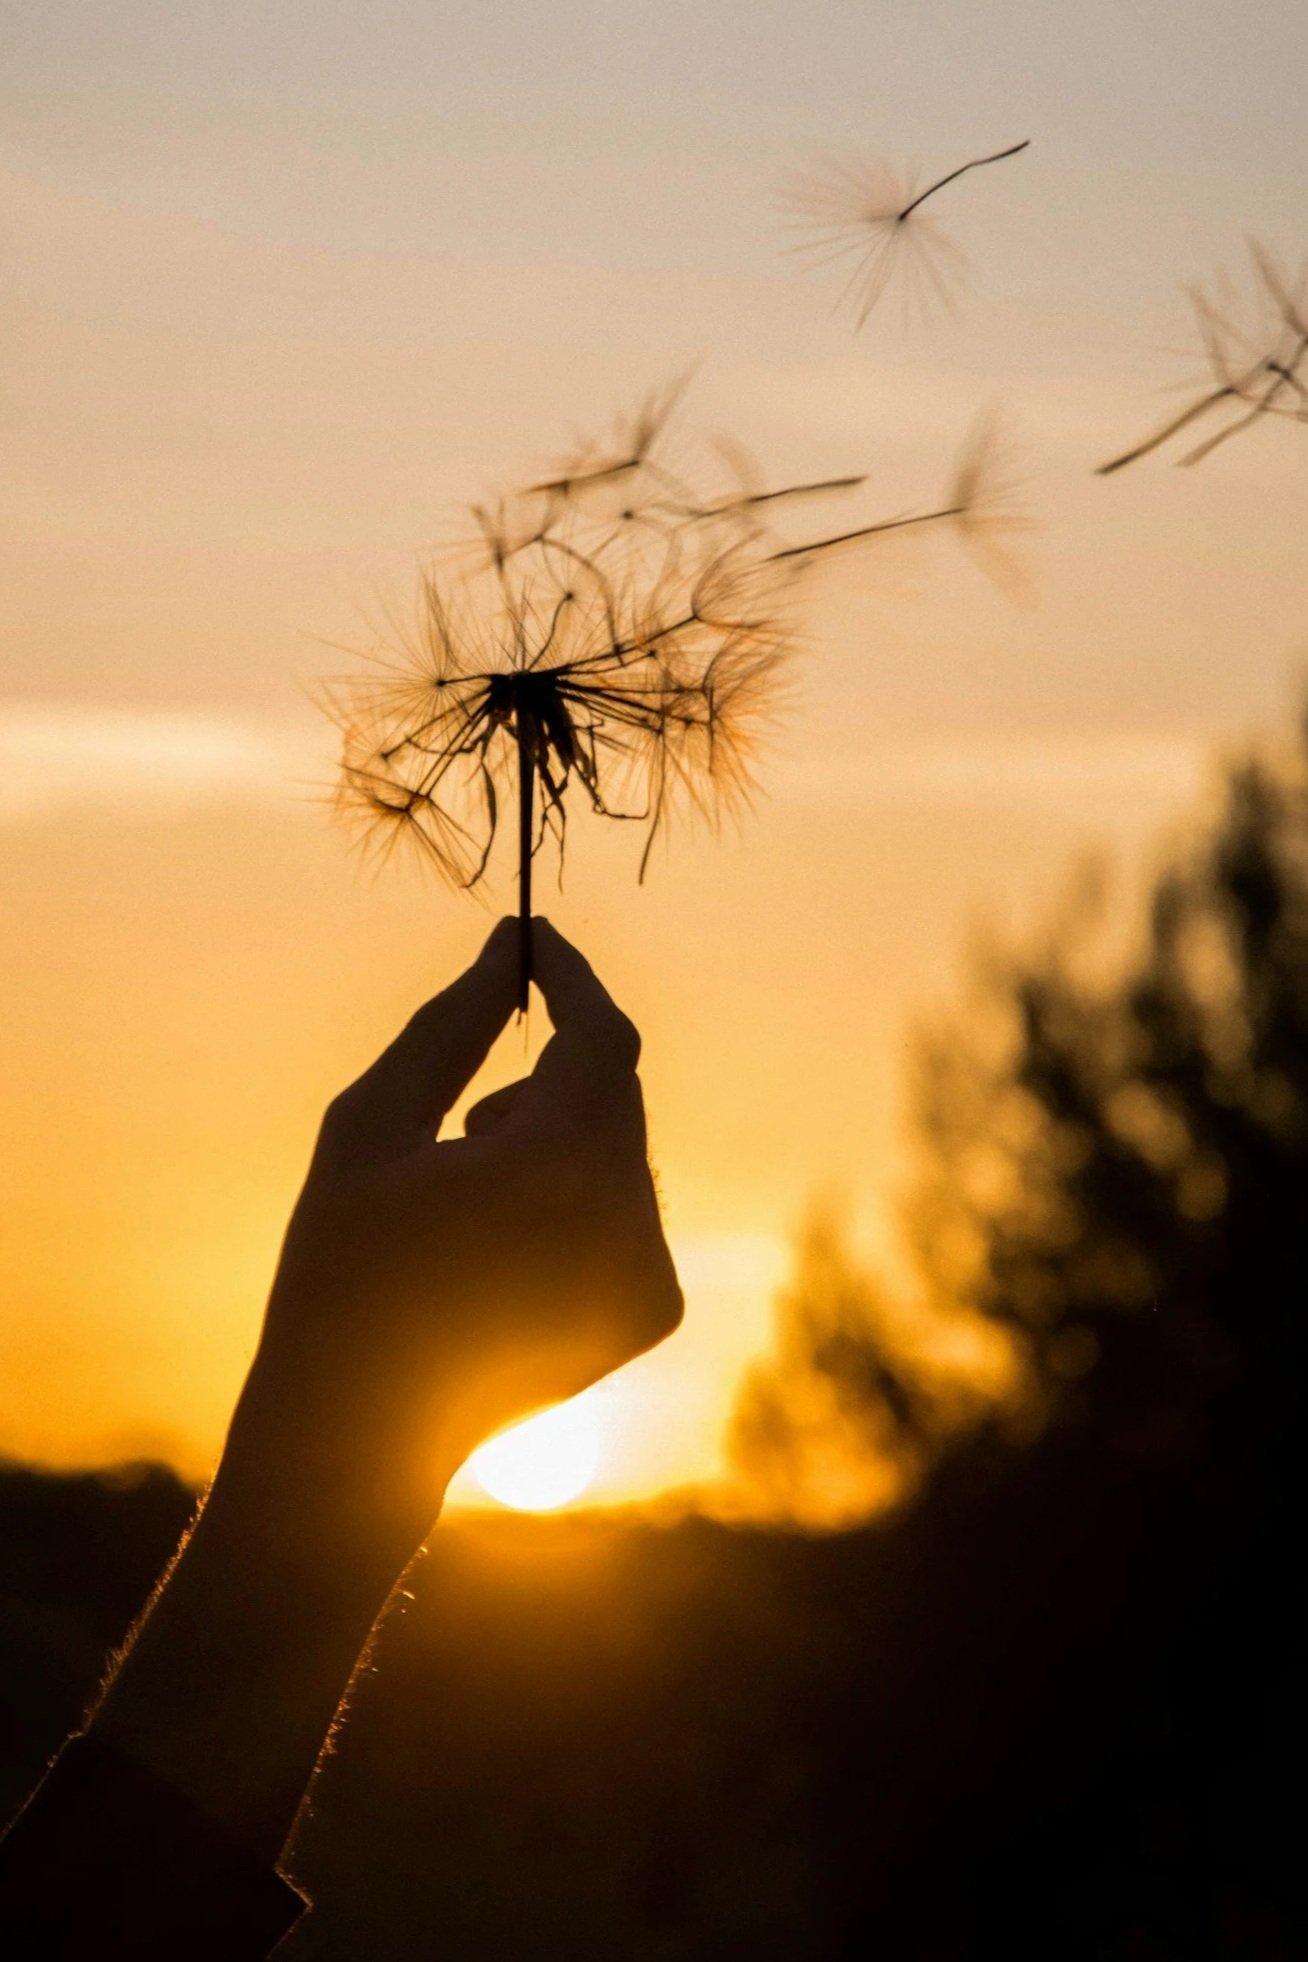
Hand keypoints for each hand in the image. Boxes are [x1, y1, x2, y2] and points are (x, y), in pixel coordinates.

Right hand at [226, 917, 682, 1558]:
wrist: (361, 1435)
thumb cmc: (341, 1268)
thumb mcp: (371, 1127)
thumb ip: (450, 1025)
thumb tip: (511, 945)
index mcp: (555, 1169)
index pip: (599, 1034)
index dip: (570, 977)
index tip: (533, 940)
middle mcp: (626, 1219)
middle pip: (615, 1088)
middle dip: (550, 1075)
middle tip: (461, 1133)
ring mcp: (650, 1270)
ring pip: (622, 1143)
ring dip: (558, 1137)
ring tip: (469, 1205)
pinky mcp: (658, 1307)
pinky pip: (630, 1203)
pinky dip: (579, 1196)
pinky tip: (505, 1255)